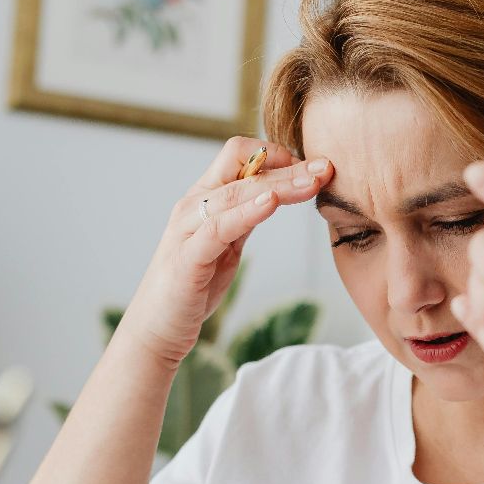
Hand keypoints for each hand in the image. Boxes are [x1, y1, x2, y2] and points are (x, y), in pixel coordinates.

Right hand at [118, 136, 332, 368]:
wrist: (157, 329)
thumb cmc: (193, 286)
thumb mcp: (227, 244)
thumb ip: (245, 218)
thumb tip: (278, 195)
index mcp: (203, 198)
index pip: (239, 155)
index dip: (277, 155)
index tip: (311, 169)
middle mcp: (193, 205)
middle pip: (243, 168)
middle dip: (290, 166)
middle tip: (326, 167)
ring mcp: (187, 229)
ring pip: (236, 193)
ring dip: (280, 185)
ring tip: (312, 182)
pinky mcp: (188, 257)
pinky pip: (219, 227)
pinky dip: (247, 212)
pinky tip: (272, 203)